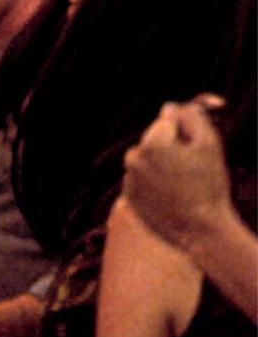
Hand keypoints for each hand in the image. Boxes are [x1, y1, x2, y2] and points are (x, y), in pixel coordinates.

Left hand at [121, 95, 231, 255]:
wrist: (199, 229)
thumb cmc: (208, 184)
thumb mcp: (209, 143)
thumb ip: (190, 117)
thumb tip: (170, 107)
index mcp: (152, 141)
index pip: (168, 119)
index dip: (185, 130)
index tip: (195, 146)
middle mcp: (133, 158)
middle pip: (154, 139)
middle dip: (171, 146)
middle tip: (192, 167)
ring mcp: (129, 179)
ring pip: (147, 160)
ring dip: (162, 164)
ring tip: (183, 183)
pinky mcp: (129, 197)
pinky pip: (142, 180)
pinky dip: (154, 182)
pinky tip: (172, 194)